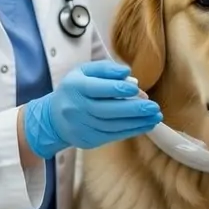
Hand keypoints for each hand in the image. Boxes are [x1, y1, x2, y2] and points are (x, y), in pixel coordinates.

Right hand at [23, 60, 162, 158]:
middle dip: (133, 109)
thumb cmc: (74, 89)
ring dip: (137, 122)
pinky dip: (131, 130)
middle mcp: (77, 108)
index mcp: (75, 87)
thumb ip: (106, 69)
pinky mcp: (89, 139)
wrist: (53, 118)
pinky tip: (145, 125)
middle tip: (154, 107)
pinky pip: (113, 135)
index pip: (98, 89)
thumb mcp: (83, 72)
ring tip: (155, 117)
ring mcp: (82, 126)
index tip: (136, 88)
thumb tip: (127, 73)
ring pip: (112, 125)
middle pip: (107, 110)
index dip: (117, 89)